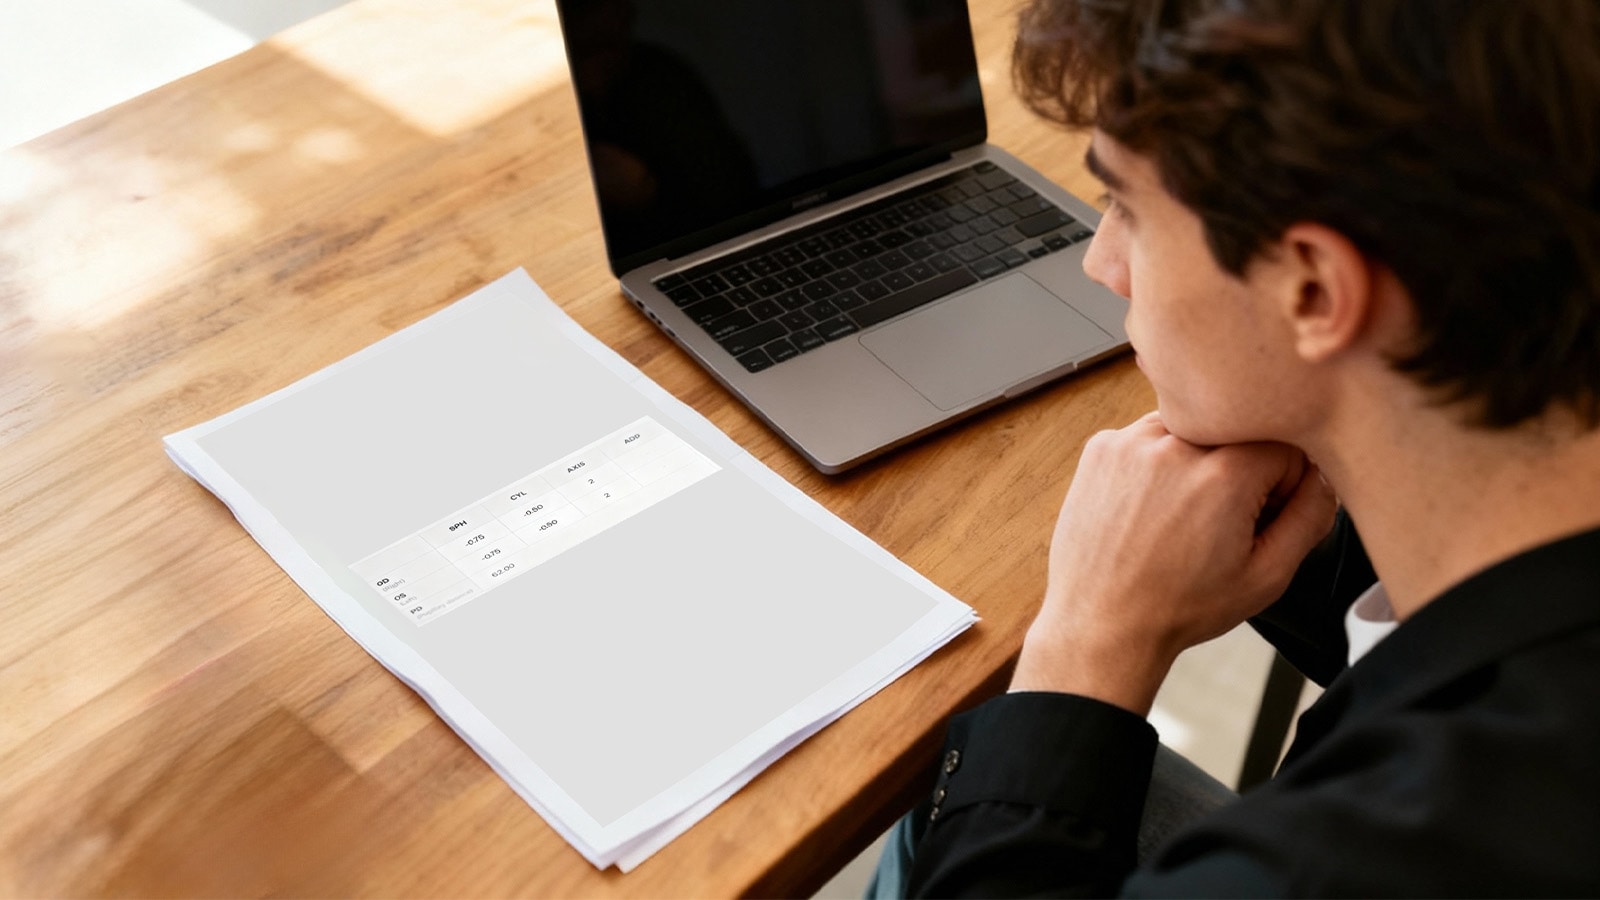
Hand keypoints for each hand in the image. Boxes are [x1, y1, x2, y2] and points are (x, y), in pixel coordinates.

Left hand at [1010, 412, 1337, 713]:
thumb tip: (1326, 476)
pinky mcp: (1101, 447)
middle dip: (1239, 470)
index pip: (1284, 445)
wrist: (1102, 622)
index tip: (1258, 516)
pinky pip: (1149, 436)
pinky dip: (1156, 462)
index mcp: (1223, 475)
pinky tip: (1149, 507)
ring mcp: (1131, 442)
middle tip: (1218, 521)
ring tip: (1180, 514)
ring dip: (1196, 460)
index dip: (1281, 484)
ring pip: (1192, 428)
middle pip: (1237, 433)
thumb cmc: (1180, 607)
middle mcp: (1175, 446)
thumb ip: (1310, 516)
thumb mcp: (1267, 576)